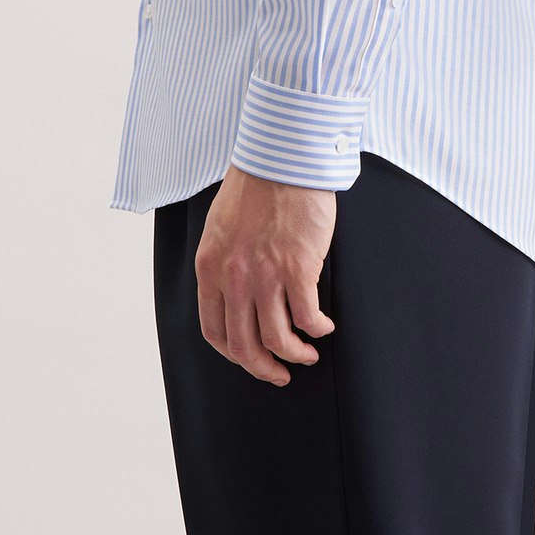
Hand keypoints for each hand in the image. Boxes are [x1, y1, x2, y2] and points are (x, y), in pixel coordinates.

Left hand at [194, 168, 336, 385]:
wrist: (282, 159)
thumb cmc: (256, 188)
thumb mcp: (221, 229)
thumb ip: (225, 264)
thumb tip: (238, 295)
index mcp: (210, 268)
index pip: (214, 331)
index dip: (234, 355)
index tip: (251, 359)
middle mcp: (233, 277)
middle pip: (244, 345)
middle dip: (263, 368)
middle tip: (279, 375)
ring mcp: (265, 275)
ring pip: (278, 338)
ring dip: (295, 355)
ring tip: (307, 354)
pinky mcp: (298, 268)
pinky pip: (307, 317)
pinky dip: (317, 330)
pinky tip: (324, 327)